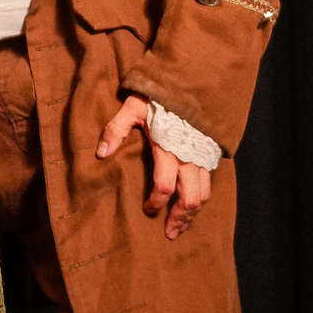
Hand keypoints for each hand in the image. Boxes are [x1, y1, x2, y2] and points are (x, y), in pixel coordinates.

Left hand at [96, 94, 210, 240]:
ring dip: (193, 213)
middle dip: (180, 218)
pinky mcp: (211, 153)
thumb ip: (116, 129)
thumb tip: (101, 154)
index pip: (164, 186)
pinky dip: (202, 197)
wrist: (191, 79)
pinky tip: (193, 204)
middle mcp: (189, 156)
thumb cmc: (158, 95)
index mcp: (168, 148)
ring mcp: (203, 156)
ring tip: (182, 225)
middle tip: (170, 233)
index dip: (155, 202)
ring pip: (204, 194)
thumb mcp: (132, 106)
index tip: (147, 210)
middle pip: (190, 198)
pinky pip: (210, 182)